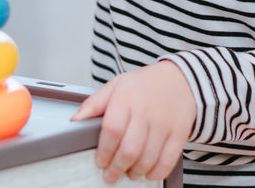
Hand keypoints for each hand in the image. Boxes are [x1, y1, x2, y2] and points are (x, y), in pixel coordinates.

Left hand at [70, 60, 194, 183]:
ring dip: (135, 173)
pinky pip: (168, 161)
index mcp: (126, 98)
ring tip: (128, 173)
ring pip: (148, 159)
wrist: (179, 79)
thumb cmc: (144, 84)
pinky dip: (155, 173)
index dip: (104, 152)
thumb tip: (75, 121)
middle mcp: (146, 111)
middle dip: (117, 168)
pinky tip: (147, 172)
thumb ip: (94, 103)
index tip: (100, 161)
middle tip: (111, 175)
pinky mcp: (179, 133)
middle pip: (129, 149)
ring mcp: (164, 123)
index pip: (112, 130)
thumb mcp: (116, 85)